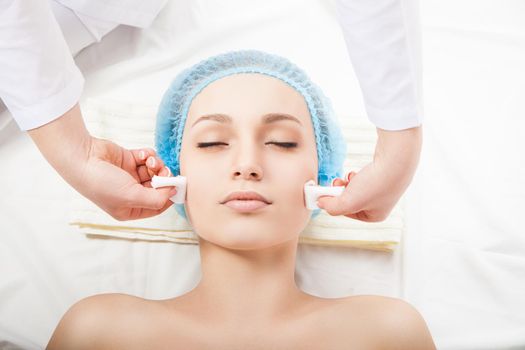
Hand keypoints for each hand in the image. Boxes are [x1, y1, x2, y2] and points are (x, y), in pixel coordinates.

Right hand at [28, 103, 176, 220]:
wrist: (82, 158)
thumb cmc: (102, 183)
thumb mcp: (132, 197)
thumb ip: (157, 198)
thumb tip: (173, 192)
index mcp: (129, 209)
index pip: (157, 206)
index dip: (169, 196)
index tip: (178, 185)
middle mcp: (130, 194)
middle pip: (158, 187)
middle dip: (163, 178)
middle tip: (164, 171)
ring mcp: (129, 176)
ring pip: (155, 171)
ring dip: (156, 164)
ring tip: (150, 161)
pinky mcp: (129, 160)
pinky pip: (147, 158)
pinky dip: (148, 155)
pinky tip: (142, 155)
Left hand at [317, 126, 421, 221]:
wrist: (395, 160)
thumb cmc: (375, 183)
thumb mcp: (349, 201)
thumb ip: (331, 206)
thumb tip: (320, 203)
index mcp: (375, 216)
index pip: (347, 213)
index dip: (335, 203)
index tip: (326, 194)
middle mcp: (381, 205)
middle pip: (351, 200)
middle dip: (341, 191)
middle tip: (336, 183)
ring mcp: (383, 189)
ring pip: (355, 188)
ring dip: (347, 183)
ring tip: (348, 177)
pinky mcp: (383, 175)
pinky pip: (363, 178)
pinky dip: (356, 175)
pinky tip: (356, 172)